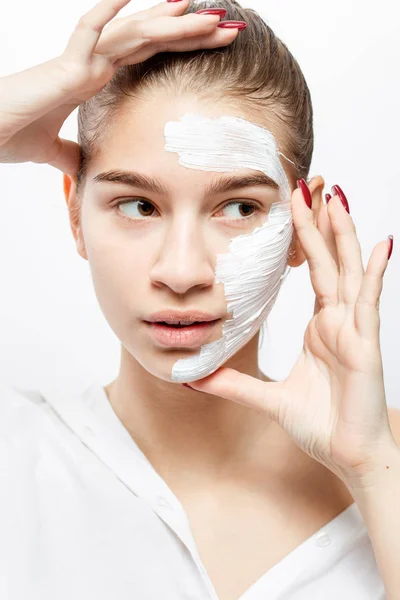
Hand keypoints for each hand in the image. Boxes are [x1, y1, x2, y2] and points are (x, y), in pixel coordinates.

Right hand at [0, 0, 236, 175]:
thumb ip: (73, 153)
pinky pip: (89, 29)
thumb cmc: (14, 134)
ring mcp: (82, 60)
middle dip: (191, 32)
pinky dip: (110, 10)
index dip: (182, 48)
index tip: (215, 45)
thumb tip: (84, 166)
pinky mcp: (65, 65)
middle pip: (151, 40)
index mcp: (97, 79)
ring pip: (133, 32)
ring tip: (207, 12)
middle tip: (229, 27)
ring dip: (170, 22)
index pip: (150, 56)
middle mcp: (95, 63)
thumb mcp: (56, 150)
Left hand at [184, 182, 395, 484]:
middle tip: (307, 186)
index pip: (316, 271)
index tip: (293, 208)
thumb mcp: (269, 398)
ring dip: (343, 234)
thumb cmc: (322, 425)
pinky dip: (375, 273)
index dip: (306, 240)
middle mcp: (340, 320)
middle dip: (318, 223)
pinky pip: (370, 302)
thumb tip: (194, 377)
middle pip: (330, 261)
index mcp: (322, 326)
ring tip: (335, 198)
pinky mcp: (366, 344)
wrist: (348, 455)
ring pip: (349, 271)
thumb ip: (233, 385)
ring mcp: (355, 329)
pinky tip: (380, 244)